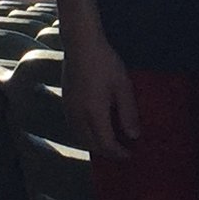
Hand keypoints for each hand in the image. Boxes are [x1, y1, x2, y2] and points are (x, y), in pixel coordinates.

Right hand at [61, 31, 140, 159]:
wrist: (81, 45)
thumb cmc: (105, 63)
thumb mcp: (123, 87)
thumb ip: (128, 113)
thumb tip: (134, 136)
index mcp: (94, 113)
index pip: (105, 143)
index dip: (118, 153)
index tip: (130, 154)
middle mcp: (78, 116)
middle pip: (91, 144)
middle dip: (107, 152)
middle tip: (122, 151)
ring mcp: (69, 110)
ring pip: (80, 138)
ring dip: (95, 144)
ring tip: (110, 142)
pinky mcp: (65, 103)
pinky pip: (74, 128)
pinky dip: (85, 135)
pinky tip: (95, 129)